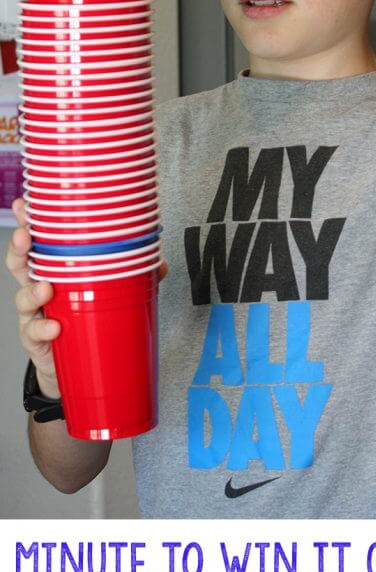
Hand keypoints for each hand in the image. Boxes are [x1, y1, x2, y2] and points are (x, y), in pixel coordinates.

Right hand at [5, 198, 168, 397]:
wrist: (73, 367)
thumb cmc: (85, 321)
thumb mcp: (106, 296)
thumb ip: (132, 278)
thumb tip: (160, 264)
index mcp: (54, 271)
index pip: (38, 242)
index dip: (29, 222)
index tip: (26, 204)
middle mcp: (38, 289)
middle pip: (19, 263)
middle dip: (18, 247)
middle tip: (25, 237)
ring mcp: (34, 315)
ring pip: (22, 297)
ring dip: (32, 290)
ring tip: (45, 289)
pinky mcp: (36, 340)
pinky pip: (35, 332)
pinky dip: (44, 329)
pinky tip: (54, 328)